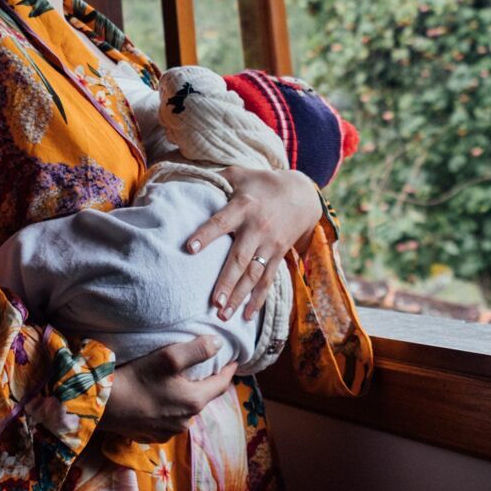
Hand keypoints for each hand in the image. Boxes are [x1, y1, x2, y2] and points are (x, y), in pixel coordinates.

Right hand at [103, 335, 236, 442]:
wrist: (103, 406)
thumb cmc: (136, 379)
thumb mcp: (168, 357)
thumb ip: (197, 350)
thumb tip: (219, 344)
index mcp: (194, 402)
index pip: (221, 384)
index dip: (229, 370)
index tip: (234, 360)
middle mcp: (186, 421)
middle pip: (203, 398)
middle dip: (205, 383)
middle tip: (204, 368)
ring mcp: (169, 432)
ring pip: (186, 410)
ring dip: (186, 396)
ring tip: (179, 382)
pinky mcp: (153, 436)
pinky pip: (169, 420)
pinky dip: (170, 408)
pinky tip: (160, 399)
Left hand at [184, 167, 322, 322]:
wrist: (302, 195)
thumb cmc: (263, 184)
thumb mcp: (241, 174)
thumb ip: (218, 178)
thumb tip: (188, 177)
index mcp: (243, 207)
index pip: (221, 222)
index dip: (205, 235)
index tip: (189, 249)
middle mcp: (257, 228)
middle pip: (240, 259)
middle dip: (226, 282)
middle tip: (212, 302)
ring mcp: (269, 245)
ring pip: (253, 275)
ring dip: (239, 296)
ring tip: (223, 315)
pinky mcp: (278, 256)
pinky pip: (267, 281)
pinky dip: (257, 300)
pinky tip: (246, 316)